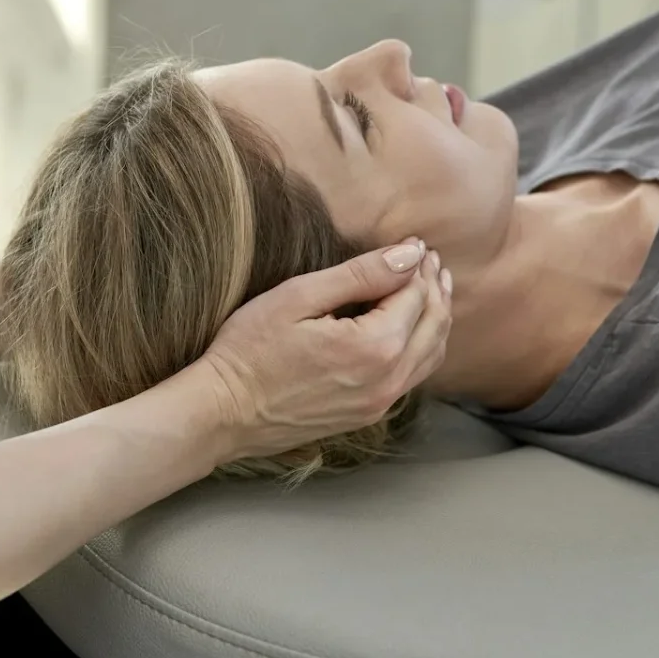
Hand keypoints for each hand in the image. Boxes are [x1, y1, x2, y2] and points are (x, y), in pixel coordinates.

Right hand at [200, 241, 451, 461]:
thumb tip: (411, 255)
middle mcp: (388, 380)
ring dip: (436, 317)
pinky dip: (424, 346)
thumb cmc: (250, 350)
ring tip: (434, 288)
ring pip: (430, 355)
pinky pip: (413, 377)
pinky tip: (415, 330)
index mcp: (375, 347)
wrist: (222, 414)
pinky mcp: (368, 415)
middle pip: (433, 325)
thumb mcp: (300, 297)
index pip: (415, 296)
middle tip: (431, 260)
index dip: (418, 265)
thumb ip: (361, 274)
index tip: (415, 242)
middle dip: (435, 288)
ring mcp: (380, 403)